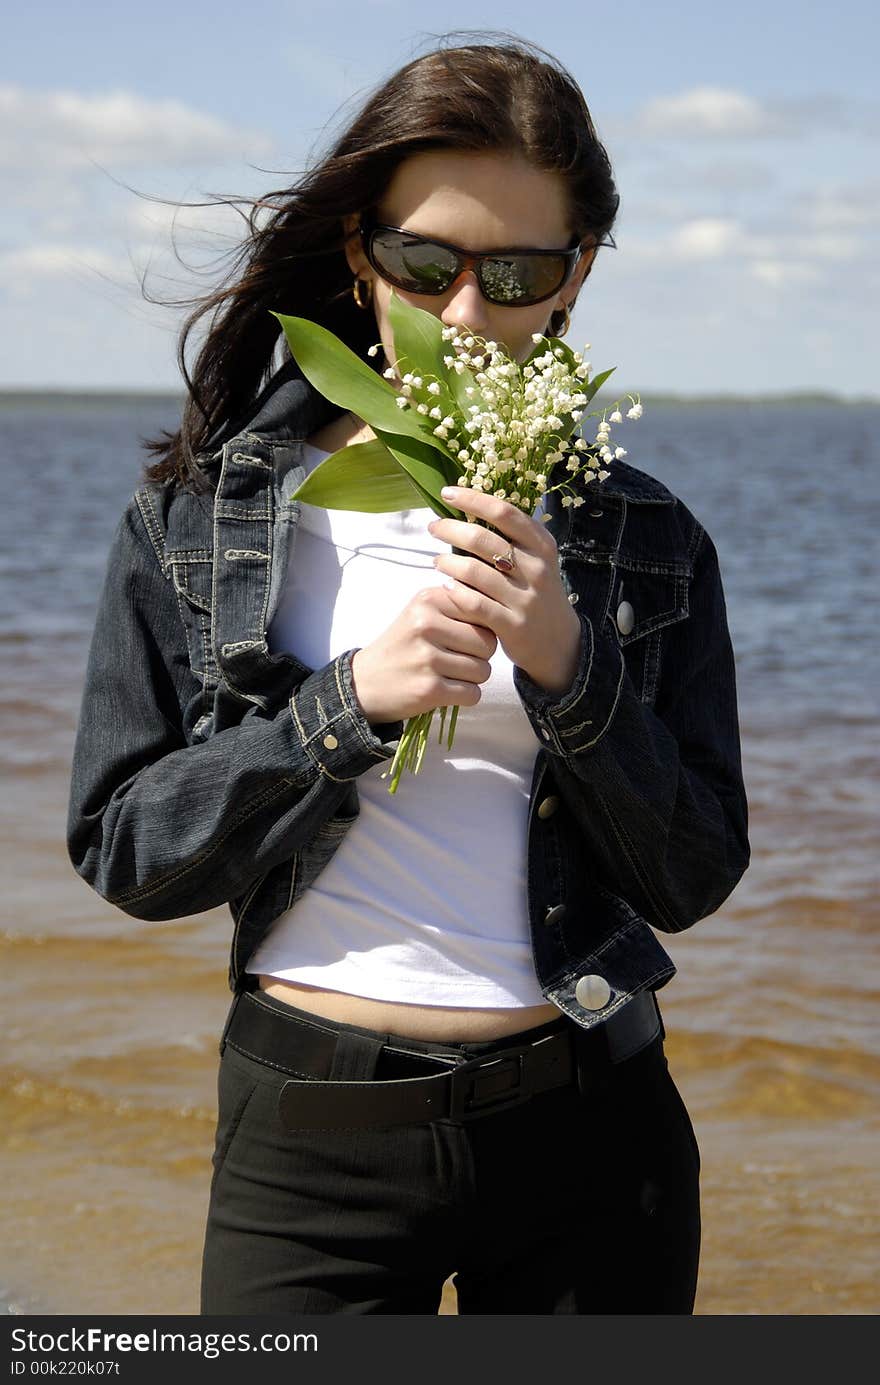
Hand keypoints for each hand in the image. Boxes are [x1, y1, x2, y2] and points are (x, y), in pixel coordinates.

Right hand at [350, 585, 496, 725]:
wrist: (364, 683)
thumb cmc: (402, 646)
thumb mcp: (421, 612)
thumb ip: (457, 604)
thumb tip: (497, 606)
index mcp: (429, 600)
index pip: (483, 612)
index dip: (481, 628)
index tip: (462, 636)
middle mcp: (427, 624)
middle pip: (488, 643)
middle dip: (480, 656)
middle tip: (457, 660)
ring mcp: (428, 658)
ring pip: (483, 671)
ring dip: (472, 678)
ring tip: (449, 675)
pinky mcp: (430, 689)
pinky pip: (473, 694)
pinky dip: (465, 696)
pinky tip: (446, 691)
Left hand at [427, 486, 581, 694]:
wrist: (559, 641)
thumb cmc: (536, 592)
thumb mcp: (535, 560)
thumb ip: (510, 538)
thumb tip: (468, 507)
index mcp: (542, 545)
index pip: (504, 512)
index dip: (473, 499)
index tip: (447, 492)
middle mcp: (536, 569)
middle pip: (484, 540)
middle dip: (451, 529)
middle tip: (433, 527)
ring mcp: (524, 598)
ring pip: (474, 572)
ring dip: (447, 563)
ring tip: (437, 561)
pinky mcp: (512, 625)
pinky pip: (473, 603)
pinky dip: (454, 592)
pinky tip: (446, 588)